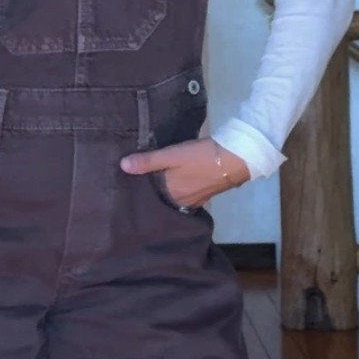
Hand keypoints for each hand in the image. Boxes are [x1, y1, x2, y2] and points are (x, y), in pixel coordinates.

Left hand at [120, 137, 249, 208]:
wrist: (235, 158)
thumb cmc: (201, 157)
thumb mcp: (172, 155)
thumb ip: (148, 161)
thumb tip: (122, 166)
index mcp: (171, 195)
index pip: (150, 197)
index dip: (140, 192)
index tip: (127, 187)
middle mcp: (182, 203)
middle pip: (163, 199)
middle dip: (153, 193)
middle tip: (137, 184)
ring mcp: (196, 200)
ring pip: (175, 197)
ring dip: (167, 191)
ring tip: (155, 181)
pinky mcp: (206, 194)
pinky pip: (187, 195)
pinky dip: (180, 189)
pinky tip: (177, 181)